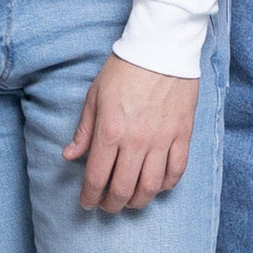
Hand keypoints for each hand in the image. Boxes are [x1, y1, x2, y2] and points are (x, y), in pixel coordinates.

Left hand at [62, 53, 198, 212]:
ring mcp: (162, 139)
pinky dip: (165, 185)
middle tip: (106, 206)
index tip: (87, 203)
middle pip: (123, 188)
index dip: (90, 196)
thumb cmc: (124, 68)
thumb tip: (70, 156)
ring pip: (150, 187)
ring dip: (138, 201)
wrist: (160, 47)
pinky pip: (176, 172)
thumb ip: (84, 130)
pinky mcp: (182, 135)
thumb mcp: (95, 95)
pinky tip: (156, 185)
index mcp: (110, 129)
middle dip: (111, 204)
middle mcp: (136, 140)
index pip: (97, 176)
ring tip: (130, 200)